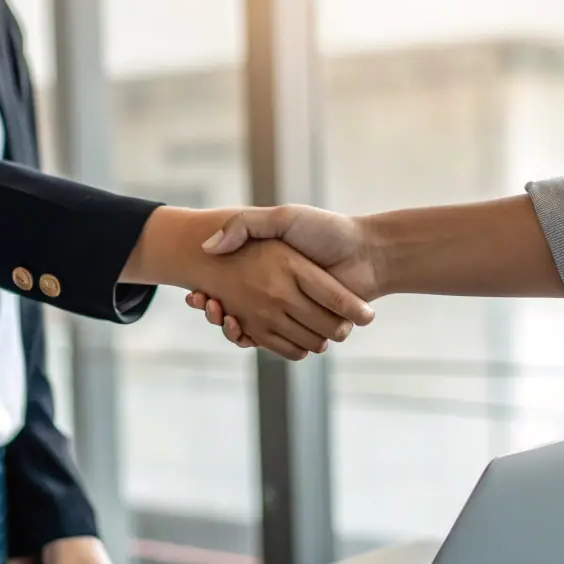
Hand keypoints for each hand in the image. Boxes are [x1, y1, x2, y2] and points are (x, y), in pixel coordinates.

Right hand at [187, 206, 378, 349]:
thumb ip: (247, 225)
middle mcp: (278, 295)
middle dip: (215, 312)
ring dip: (230, 328)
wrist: (367, 251)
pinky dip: (255, 341)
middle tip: (201, 302)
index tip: (196, 295)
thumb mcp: (282, 218)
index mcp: (271, 272)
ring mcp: (293, 315)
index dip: (209, 297)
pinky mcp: (310, 331)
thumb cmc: (325, 230)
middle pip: (234, 315)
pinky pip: (277, 346)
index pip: (229, 290)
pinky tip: (238, 328)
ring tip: (219, 313)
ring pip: (251, 332)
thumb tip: (209, 247)